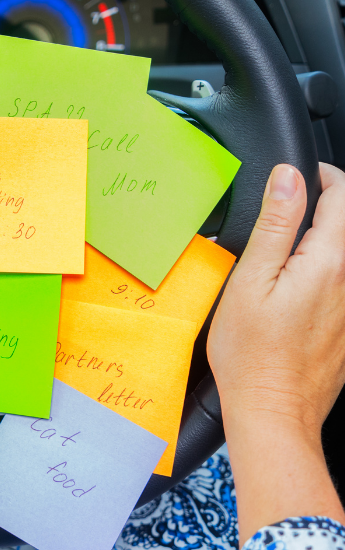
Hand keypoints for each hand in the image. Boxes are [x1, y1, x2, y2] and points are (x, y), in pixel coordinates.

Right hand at [209, 162, 344, 541]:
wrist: (272, 410)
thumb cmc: (252, 353)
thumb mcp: (251, 279)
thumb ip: (275, 224)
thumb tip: (288, 178)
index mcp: (328, 263)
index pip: (342, 196)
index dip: (320, 176)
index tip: (296, 176)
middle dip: (325, 201)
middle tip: (288, 203)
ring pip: (344, 251)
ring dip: (323, 234)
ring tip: (288, 239)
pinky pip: (340, 280)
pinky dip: (323, 264)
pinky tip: (294, 279)